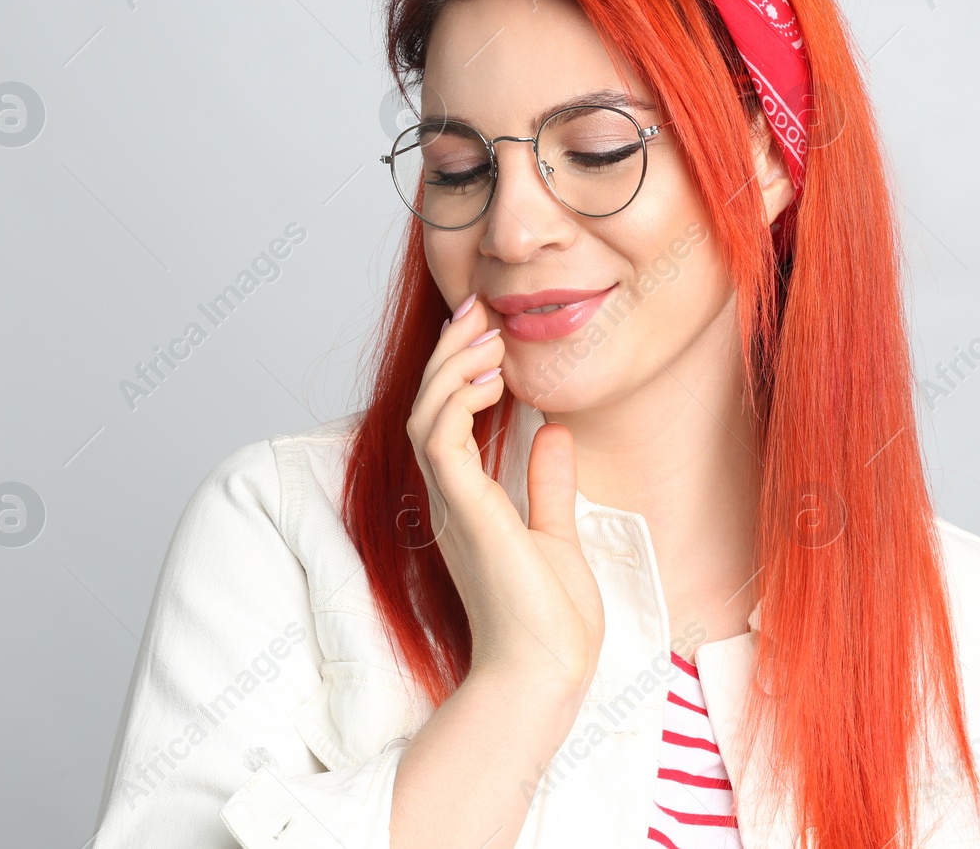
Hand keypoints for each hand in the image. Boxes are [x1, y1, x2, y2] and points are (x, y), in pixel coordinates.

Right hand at [405, 293, 605, 695]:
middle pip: (428, 408)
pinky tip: (487, 378)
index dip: (458, 371)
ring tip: (483, 333)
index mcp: (467, 502)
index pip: (446, 421)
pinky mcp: (462, 511)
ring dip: (451, 369)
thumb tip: (553, 434)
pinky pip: (441, 441)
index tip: (486, 330)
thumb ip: (547, 485)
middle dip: (449, 354)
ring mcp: (451, 505)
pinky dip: (456, 402)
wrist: (547, 671)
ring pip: (425, 416)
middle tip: (475, 309)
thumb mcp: (554, 534)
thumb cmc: (550, 620)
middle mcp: (449, 499)